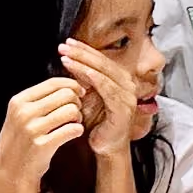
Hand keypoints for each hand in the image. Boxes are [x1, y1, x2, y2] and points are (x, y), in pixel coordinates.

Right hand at [0, 79, 85, 186]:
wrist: (12, 171)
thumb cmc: (22, 140)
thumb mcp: (20, 115)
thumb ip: (39, 99)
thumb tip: (68, 84)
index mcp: (19, 101)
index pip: (53, 83)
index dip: (72, 85)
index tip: (80, 93)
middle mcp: (24, 113)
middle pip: (66, 94)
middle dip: (77, 102)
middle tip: (76, 112)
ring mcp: (32, 129)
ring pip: (71, 110)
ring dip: (78, 116)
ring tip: (74, 123)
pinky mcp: (42, 145)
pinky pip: (72, 130)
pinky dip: (78, 130)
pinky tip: (74, 133)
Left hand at [58, 40, 138, 157]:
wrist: (106, 149)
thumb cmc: (97, 124)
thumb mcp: (88, 97)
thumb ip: (83, 80)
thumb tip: (68, 59)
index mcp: (120, 81)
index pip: (102, 60)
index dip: (85, 50)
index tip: (67, 43)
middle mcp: (128, 86)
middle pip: (104, 63)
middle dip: (82, 53)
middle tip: (64, 46)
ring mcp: (128, 97)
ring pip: (105, 73)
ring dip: (85, 63)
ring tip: (66, 57)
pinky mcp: (123, 109)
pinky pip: (108, 89)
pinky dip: (95, 78)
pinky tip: (81, 72)